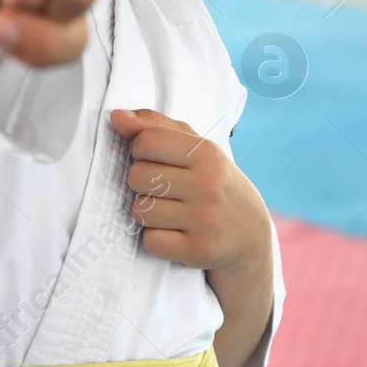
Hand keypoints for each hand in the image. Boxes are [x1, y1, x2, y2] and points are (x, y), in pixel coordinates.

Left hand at [109, 108, 269, 271]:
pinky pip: (151, 242)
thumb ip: (154, 126)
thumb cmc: (214, 182)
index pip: (146, 141)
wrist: (251, 234)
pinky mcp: (198, 250)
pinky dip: (156, 239)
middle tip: (161, 187)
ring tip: (168, 210)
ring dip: (147, 212)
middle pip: (138, 176)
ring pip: (140, 211)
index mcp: (206, 153)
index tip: (153, 158)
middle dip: (141, 182)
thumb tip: (116, 116)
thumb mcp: (195, 147)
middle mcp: (207, 185)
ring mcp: (204, 220)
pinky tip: (173, 232)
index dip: (139, 149)